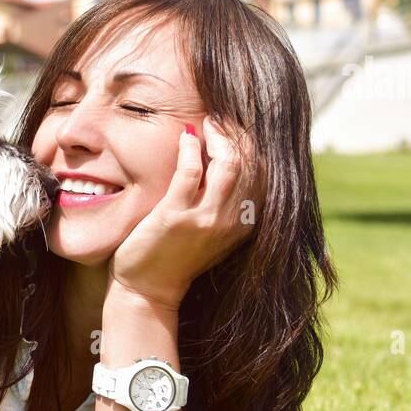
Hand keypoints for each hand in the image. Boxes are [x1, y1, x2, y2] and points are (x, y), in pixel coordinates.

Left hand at [107, 115, 260, 310]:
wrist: (149, 290)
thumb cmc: (177, 256)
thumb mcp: (212, 230)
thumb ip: (224, 202)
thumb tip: (227, 160)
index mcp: (245, 223)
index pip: (261, 173)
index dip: (250, 145)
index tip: (234, 129)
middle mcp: (231, 221)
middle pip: (250, 163)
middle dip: (236, 135)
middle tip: (219, 120)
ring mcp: (205, 219)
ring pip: (228, 164)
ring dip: (218, 138)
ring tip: (206, 125)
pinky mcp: (176, 216)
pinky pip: (190, 170)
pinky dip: (189, 148)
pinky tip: (184, 138)